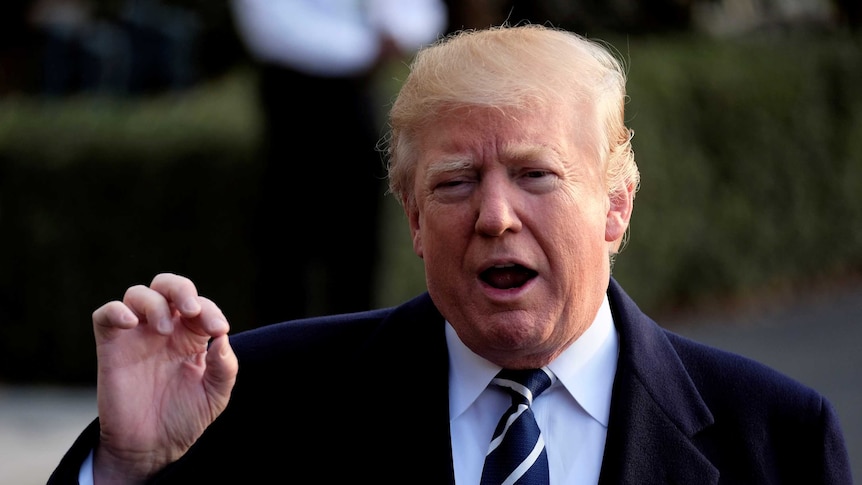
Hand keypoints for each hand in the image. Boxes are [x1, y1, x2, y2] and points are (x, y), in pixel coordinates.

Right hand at [90, 273, 237, 483]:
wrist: (151, 448)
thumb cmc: (184, 418)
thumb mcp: (215, 395)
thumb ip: (224, 367)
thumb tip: (222, 338)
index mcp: (190, 336)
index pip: (200, 306)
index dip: (210, 310)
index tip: (219, 330)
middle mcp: (163, 330)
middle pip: (167, 286)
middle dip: (181, 289)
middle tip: (191, 309)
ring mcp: (136, 336)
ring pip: (138, 295)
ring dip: (154, 303)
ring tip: (163, 331)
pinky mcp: (111, 347)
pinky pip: (105, 315)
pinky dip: (116, 311)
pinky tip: (132, 322)